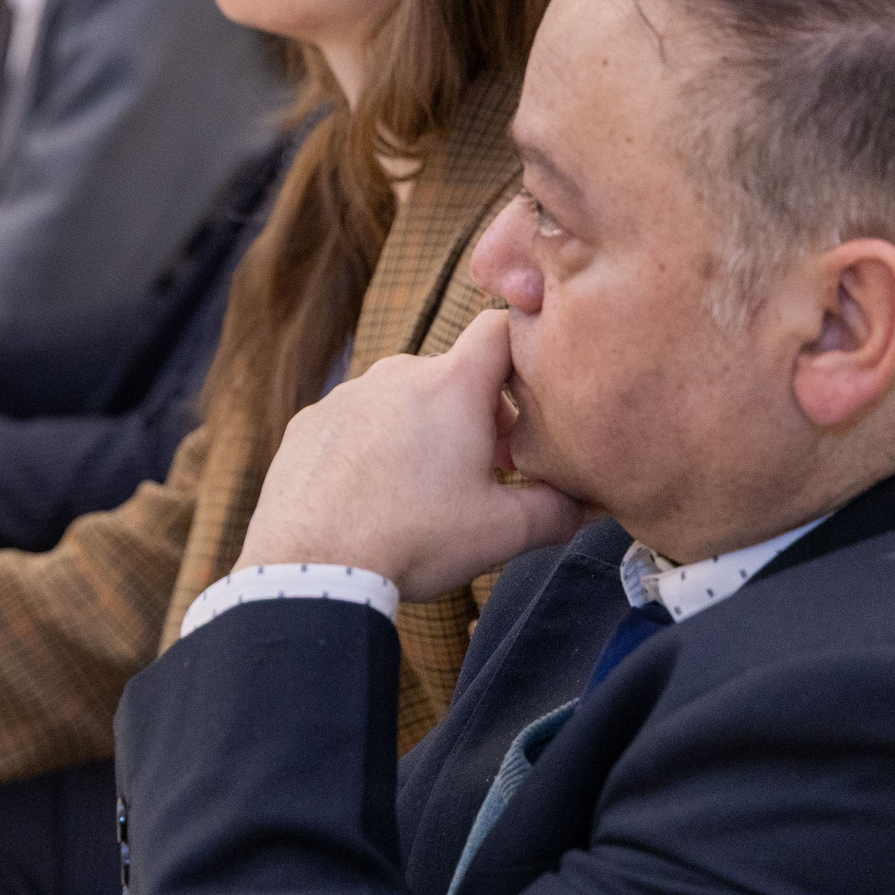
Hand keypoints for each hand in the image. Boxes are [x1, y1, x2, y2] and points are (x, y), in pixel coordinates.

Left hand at [234, 311, 583, 601]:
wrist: (311, 566)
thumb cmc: (412, 540)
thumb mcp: (502, 532)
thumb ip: (557, 511)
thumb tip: (585, 505)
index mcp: (451, 384)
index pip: (502, 327)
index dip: (524, 352)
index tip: (531, 399)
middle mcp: (396, 373)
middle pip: (454, 373)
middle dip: (479, 412)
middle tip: (489, 469)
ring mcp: (347, 395)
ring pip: (403, 398)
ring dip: (425, 429)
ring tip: (427, 489)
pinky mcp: (310, 422)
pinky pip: (357, 421)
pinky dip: (374, 446)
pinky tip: (375, 495)